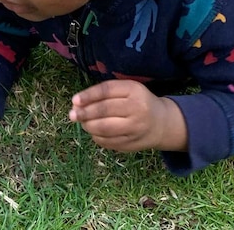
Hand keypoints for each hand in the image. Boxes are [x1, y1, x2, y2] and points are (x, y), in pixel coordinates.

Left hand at [69, 79, 186, 152]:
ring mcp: (136, 128)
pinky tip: (94, 132)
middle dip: (84, 113)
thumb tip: (76, 104)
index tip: (74, 100)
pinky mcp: (133, 144)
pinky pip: (108, 142)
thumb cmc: (137, 102)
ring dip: (88, 126)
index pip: (107, 90)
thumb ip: (103, 93)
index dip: (88, 95)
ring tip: (83, 123)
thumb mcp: (125, 90)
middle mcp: (138, 108)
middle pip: (104, 110)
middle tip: (72, 115)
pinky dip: (96, 137)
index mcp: (134, 90)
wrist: (161, 123)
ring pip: (105, 128)